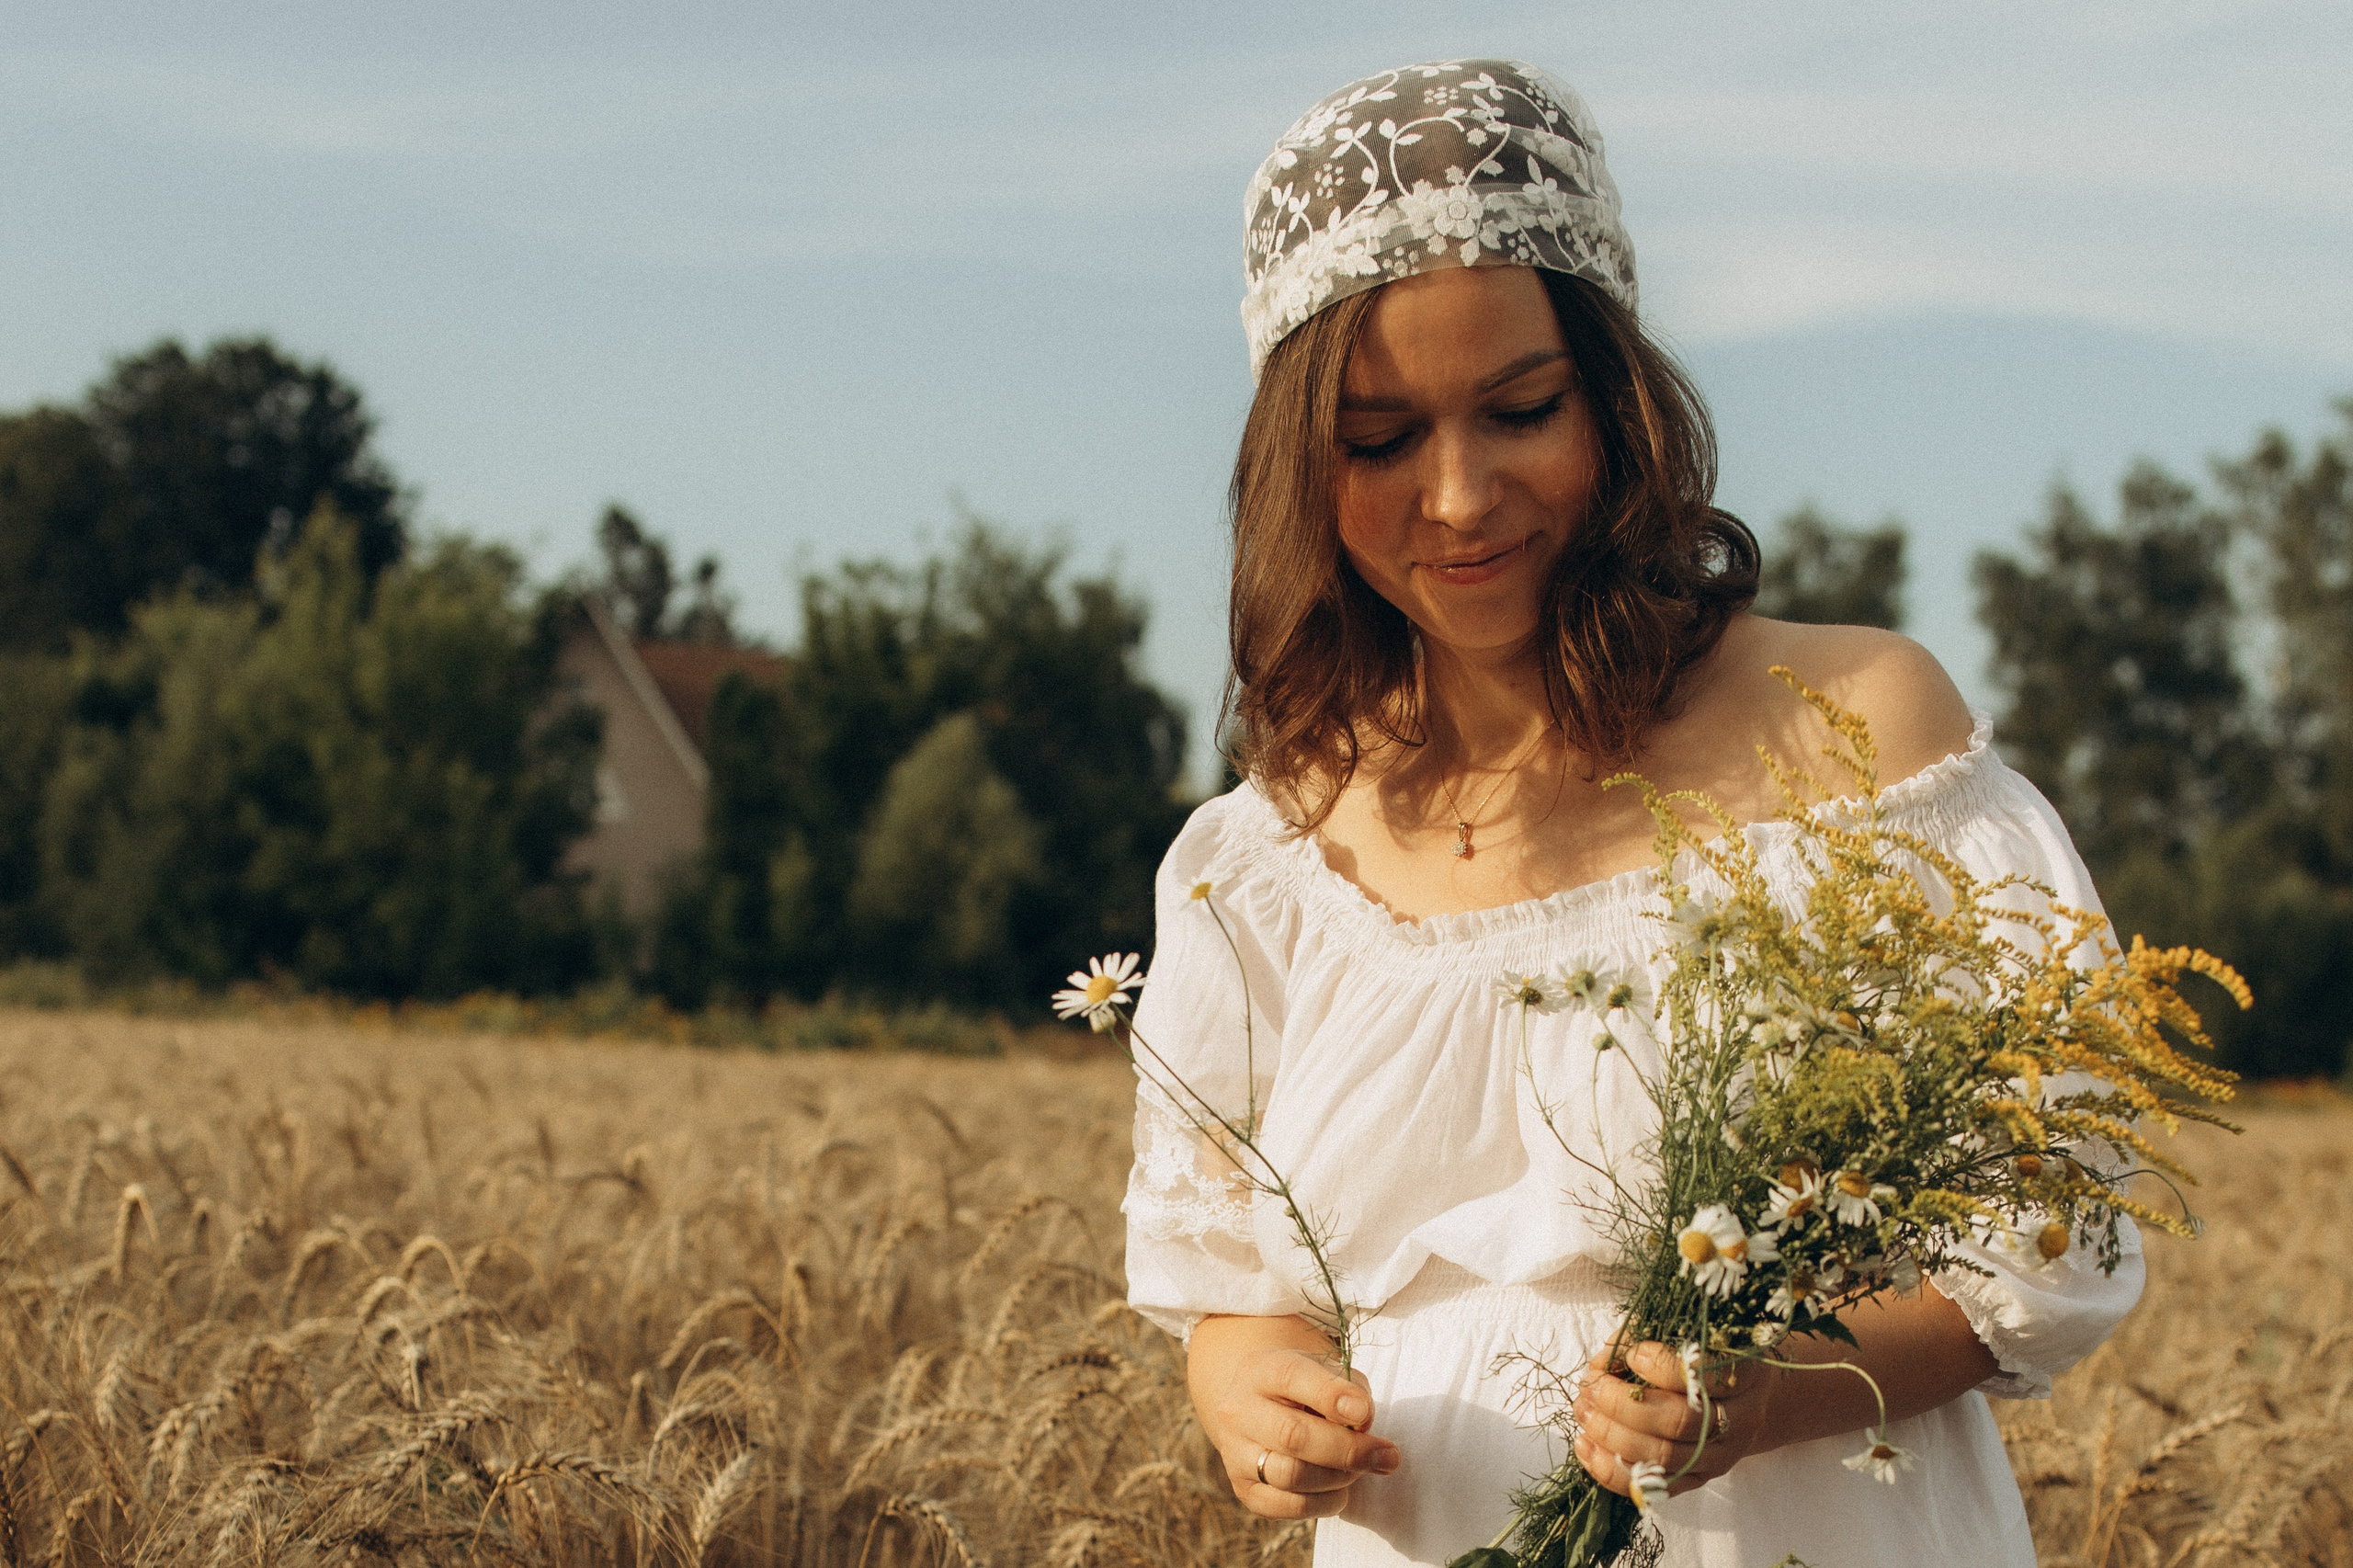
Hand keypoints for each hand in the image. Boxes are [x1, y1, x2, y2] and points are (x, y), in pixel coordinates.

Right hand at [1188, 1314, 1402, 1520]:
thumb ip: (1350, 1389)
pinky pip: (1287, 1507)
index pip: (1292, 1377)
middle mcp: (1239, 1410)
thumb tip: (1363, 1426)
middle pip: (1293, 1435)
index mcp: (1261, 1370)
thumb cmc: (1304, 1387)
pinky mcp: (1244, 1490)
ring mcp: (1235, 1453)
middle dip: (1349, 1450)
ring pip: (1290, 1475)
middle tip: (1388, 1457)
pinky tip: (1340, 1491)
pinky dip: (1324, 1504)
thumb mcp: (1325, 1370)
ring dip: (1339, 1477)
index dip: (1331, 1397)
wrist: (1258, 1409)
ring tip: (1360, 1470)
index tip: (1365, 1414)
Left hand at [1570, 1341, 1780, 1499]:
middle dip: (1622, 1405)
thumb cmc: (1705, 1353)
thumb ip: (1645, 1335)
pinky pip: (1653, 1486)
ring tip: (1583, 1412)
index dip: (1661, 1365)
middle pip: (1679, 1422)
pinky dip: (1612, 1470)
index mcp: (1747, 1374)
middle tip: (1591, 1388)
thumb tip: (1603, 1360)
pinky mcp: (1701, 1479)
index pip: (1705, 1375)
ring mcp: (1722, 1456)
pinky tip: (1585, 1446)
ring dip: (1612, 1436)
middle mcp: (1741, 1420)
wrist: (1744, 1397)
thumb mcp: (1687, 1332)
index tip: (1632, 1354)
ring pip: (1663, 1457)